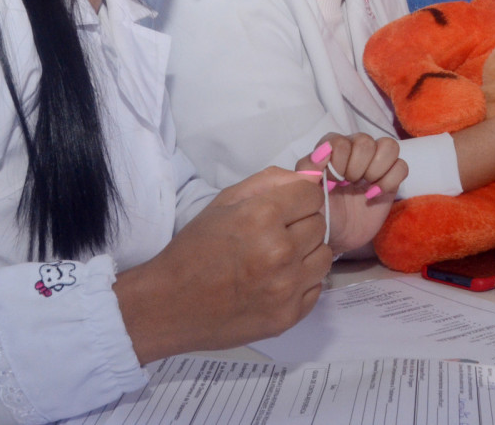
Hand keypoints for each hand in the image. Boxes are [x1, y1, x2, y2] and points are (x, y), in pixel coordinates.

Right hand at [115, 168, 329, 363]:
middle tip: (274, 236)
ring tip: (278, 260)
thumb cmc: (195, 249)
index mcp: (262, 217)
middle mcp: (281, 251)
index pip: (312, 195)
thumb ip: (269, 182)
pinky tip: (276, 282)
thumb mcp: (224, 202)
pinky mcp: (289, 316)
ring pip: (325, 255)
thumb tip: (308, 177)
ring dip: (306, 254)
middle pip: (320, 224)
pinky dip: (302, 282)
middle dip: (301, 225)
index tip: (284, 209)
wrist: (169, 305)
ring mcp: (287, 287)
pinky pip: (316, 287)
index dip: (298, 199)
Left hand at [304, 134, 406, 254]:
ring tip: (365, 187)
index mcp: (331, 149)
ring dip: (377, 169)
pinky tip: (374, 195)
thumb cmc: (318, 212)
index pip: (340, 141)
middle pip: (365, 141)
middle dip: (357, 167)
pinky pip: (402, 166)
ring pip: (389, 146)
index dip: (338, 162)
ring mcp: (374, 163)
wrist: (336, 235)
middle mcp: (354, 150)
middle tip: (348, 185)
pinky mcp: (390, 178)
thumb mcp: (305, 193)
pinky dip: (390, 181)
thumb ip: (307, 169)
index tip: (333, 182)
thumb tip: (323, 151)